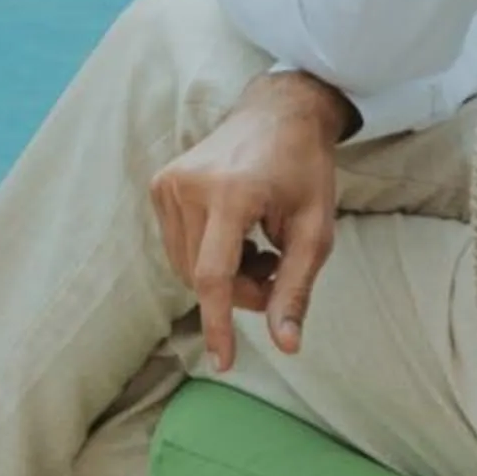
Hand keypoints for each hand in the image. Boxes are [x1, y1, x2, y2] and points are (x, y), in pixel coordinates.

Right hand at [149, 71, 352, 373]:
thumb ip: (296, 288)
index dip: (218, 324)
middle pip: (201, 276)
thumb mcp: (315, 231)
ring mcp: (169, 182)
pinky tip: (237, 236)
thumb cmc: (304, 169)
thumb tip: (286, 345)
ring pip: (186, 266)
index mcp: (229, 192)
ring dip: (224, 277)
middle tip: (276, 274)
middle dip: (240, 293)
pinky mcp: (161, 183)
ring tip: (260, 251)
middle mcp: (189, 185)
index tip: (224, 363)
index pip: (213, 276)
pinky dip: (207, 256)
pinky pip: (179, 246)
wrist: (277, 111)